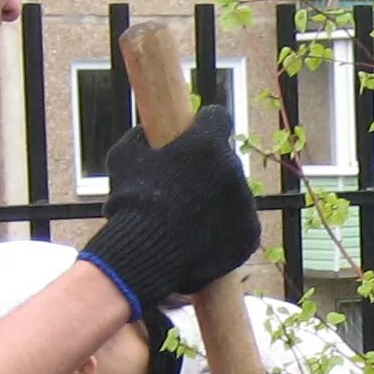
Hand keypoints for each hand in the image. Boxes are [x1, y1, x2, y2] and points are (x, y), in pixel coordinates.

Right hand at [81, 105, 263, 317]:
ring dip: (218, 200)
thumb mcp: (123, 157)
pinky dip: (227, 230)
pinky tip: (204, 236)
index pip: (217, 118)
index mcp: (208, 143)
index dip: (204, 125)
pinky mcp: (250, 235)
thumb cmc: (131, 203)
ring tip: (189, 219)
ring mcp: (245, 204)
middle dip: (209, 169)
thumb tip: (147, 132)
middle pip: (225, 161)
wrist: (147, 255)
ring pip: (234, 194)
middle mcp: (234, 169)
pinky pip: (240, 225)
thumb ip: (141, 138)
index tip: (196, 132)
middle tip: (184, 188)